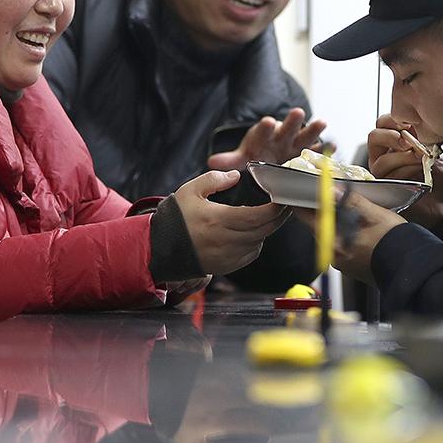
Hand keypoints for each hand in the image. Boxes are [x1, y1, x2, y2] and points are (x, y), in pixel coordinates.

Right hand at [171, 171, 291, 274]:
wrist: (159, 249)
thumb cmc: (175, 219)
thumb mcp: (190, 191)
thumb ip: (214, 179)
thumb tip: (235, 175)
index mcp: (217, 220)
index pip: (256, 217)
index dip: (274, 210)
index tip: (282, 200)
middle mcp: (224, 240)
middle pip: (263, 231)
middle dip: (277, 219)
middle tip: (283, 207)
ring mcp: (226, 256)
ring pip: (258, 243)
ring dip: (265, 231)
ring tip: (264, 218)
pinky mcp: (225, 267)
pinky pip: (250, 255)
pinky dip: (255, 243)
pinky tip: (249, 233)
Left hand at [207, 108, 329, 170]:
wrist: (271, 155)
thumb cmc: (257, 153)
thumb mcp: (242, 157)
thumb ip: (229, 159)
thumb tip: (212, 162)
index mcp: (263, 136)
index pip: (262, 130)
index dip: (265, 127)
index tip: (267, 122)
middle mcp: (280, 136)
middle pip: (286, 127)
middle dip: (291, 121)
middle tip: (297, 113)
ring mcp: (295, 143)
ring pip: (304, 135)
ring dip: (312, 130)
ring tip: (322, 123)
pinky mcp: (306, 152)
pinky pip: (316, 150)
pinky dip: (324, 149)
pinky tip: (332, 147)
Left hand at [299, 190, 403, 284]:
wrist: (411, 267)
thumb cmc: (395, 243)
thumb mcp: (374, 215)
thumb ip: (351, 202)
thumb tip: (333, 191)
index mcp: (336, 244)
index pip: (309, 220)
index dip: (303, 204)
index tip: (300, 193)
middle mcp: (336, 256)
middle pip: (320, 227)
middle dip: (322, 211)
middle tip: (327, 194)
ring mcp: (344, 263)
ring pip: (332, 236)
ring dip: (336, 221)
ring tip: (347, 207)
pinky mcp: (353, 266)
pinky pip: (342, 245)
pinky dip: (346, 233)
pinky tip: (358, 225)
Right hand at [368, 114, 442, 231]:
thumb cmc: (437, 173)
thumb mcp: (434, 147)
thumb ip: (424, 135)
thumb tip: (419, 123)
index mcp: (393, 141)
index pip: (382, 123)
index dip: (393, 120)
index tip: (410, 123)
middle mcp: (383, 155)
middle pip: (374, 138)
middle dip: (390, 136)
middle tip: (408, 141)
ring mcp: (383, 173)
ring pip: (381, 161)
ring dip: (402, 157)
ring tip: (420, 157)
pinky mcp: (387, 190)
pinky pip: (388, 179)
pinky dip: (405, 172)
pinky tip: (419, 171)